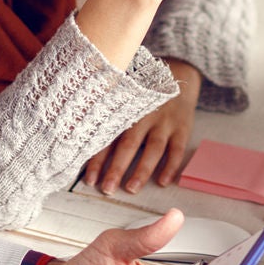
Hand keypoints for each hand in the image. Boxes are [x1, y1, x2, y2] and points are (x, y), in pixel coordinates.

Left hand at [84, 60, 200, 192]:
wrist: (179, 75)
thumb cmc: (143, 94)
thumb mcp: (125, 99)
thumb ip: (109, 119)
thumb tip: (82, 147)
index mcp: (125, 111)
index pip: (108, 138)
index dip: (98, 160)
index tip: (89, 180)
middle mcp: (144, 116)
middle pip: (128, 144)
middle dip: (117, 168)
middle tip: (107, 189)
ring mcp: (164, 122)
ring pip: (153, 149)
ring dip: (142, 170)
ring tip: (131, 189)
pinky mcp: (182, 128)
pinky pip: (177, 149)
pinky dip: (171, 166)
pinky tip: (162, 182)